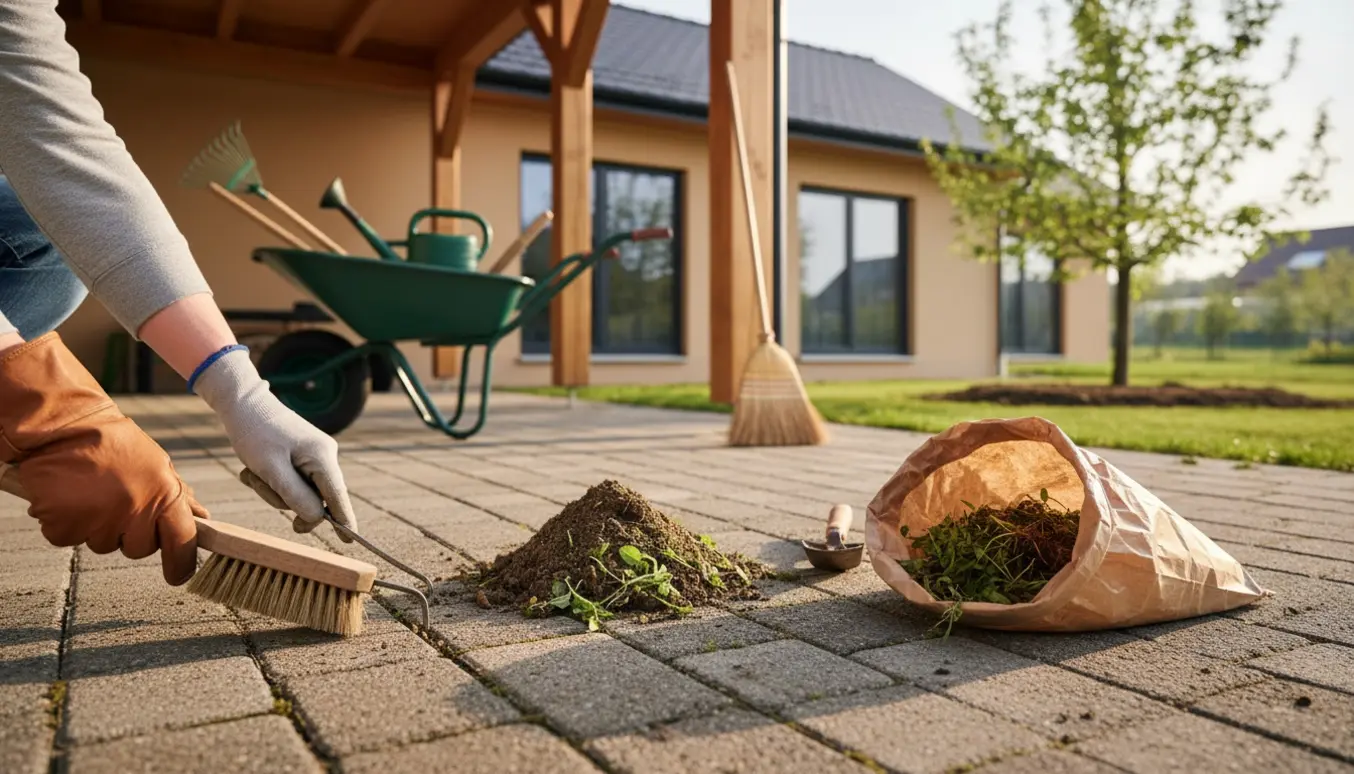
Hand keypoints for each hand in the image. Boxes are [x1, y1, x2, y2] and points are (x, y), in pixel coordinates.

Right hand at [0, 333, 208, 584]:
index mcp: (163, 494)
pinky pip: (70, 539)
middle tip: (117, 503)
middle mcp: (134, 511)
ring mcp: (98, 521)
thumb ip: (178, 495)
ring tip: (92, 493)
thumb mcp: (157, 463)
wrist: (64, 428)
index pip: (182, 541)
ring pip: (104, 545)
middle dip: (131, 533)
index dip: (182, 563)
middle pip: (140, 549)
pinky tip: (70, 498)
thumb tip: (202, 519)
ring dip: (98, 527)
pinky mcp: (64, 527)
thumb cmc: (114, 443)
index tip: (178, 575)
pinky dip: (68, 524)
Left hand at [190, 347, 356, 540]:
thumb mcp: (270, 468)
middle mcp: (325, 455)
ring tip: (254, 472)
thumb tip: (317, 518)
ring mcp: (315, 455)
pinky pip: (293, 481)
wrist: (242, 403)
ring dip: (274, 490)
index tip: (350, 542)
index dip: (344, 521)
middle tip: (261, 486)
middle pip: (315, 497)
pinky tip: (256, 468)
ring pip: (300, 491)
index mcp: (322, 457)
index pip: (337, 497)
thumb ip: (295, 495)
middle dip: (286, 500)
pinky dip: (273, 481)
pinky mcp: (303, 455)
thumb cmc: (254, 433)